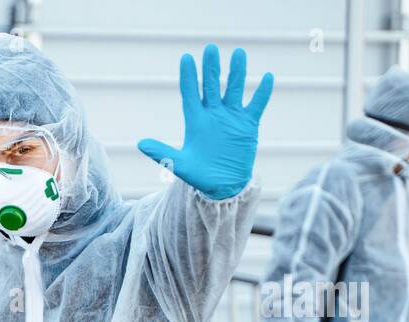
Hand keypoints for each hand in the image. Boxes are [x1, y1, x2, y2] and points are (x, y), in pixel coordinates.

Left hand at [138, 45, 272, 199]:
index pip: (190, 93)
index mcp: (195, 120)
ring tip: (239, 53)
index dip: (188, 76)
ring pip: (234, 89)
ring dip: (237, 73)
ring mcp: (231, 117)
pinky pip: (256, 104)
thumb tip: (140, 143)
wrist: (222, 186)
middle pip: (212, 85)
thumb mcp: (178, 164)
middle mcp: (213, 114)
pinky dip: (262, 92)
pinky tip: (267, 77)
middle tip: (210, 49)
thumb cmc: (199, 175)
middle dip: (211, 68)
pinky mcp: (248, 125)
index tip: (186, 58)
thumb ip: (161, 152)